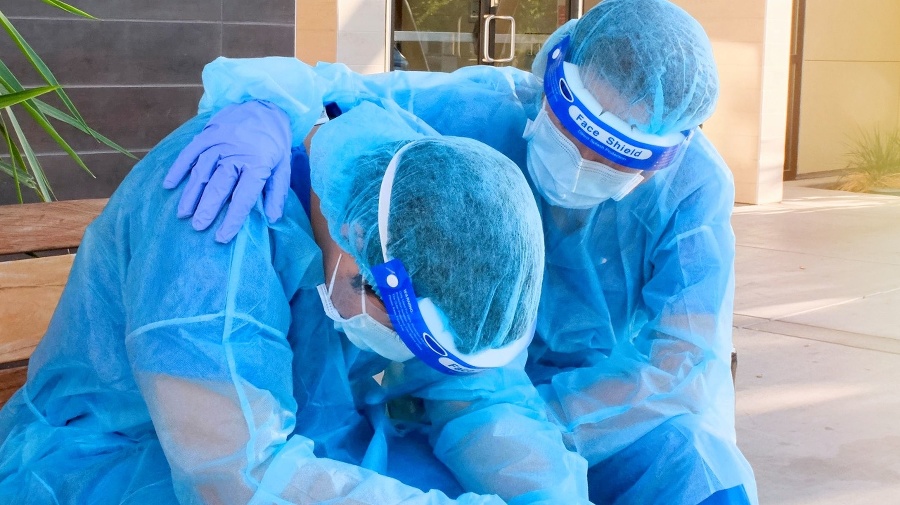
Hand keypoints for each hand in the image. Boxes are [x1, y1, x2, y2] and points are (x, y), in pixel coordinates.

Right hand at [164, 100, 292, 242]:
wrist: (265, 103)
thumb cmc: (274, 141)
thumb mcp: (284, 166)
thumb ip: (276, 192)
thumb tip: (272, 218)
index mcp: (257, 164)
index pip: (243, 197)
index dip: (232, 219)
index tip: (222, 237)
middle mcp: (235, 154)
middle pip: (219, 186)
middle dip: (207, 209)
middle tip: (198, 227)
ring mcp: (218, 143)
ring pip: (201, 172)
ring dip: (191, 194)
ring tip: (183, 214)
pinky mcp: (206, 134)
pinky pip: (189, 153)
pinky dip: (178, 169)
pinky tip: (169, 185)